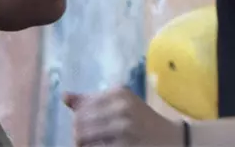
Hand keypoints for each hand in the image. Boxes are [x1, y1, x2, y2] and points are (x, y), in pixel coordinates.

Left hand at [65, 88, 184, 146]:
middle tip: (84, 143)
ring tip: (89, 146)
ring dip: (82, 145)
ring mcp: (124, 126)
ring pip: (83, 137)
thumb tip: (64, 96)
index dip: (79, 122)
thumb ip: (92, 101)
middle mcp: (120, 106)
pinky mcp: (126, 145)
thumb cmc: (141, 121)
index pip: (82, 108)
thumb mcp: (120, 104)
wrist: (171, 139)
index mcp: (118, 92)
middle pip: (80, 123)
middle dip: (78, 135)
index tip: (85, 130)